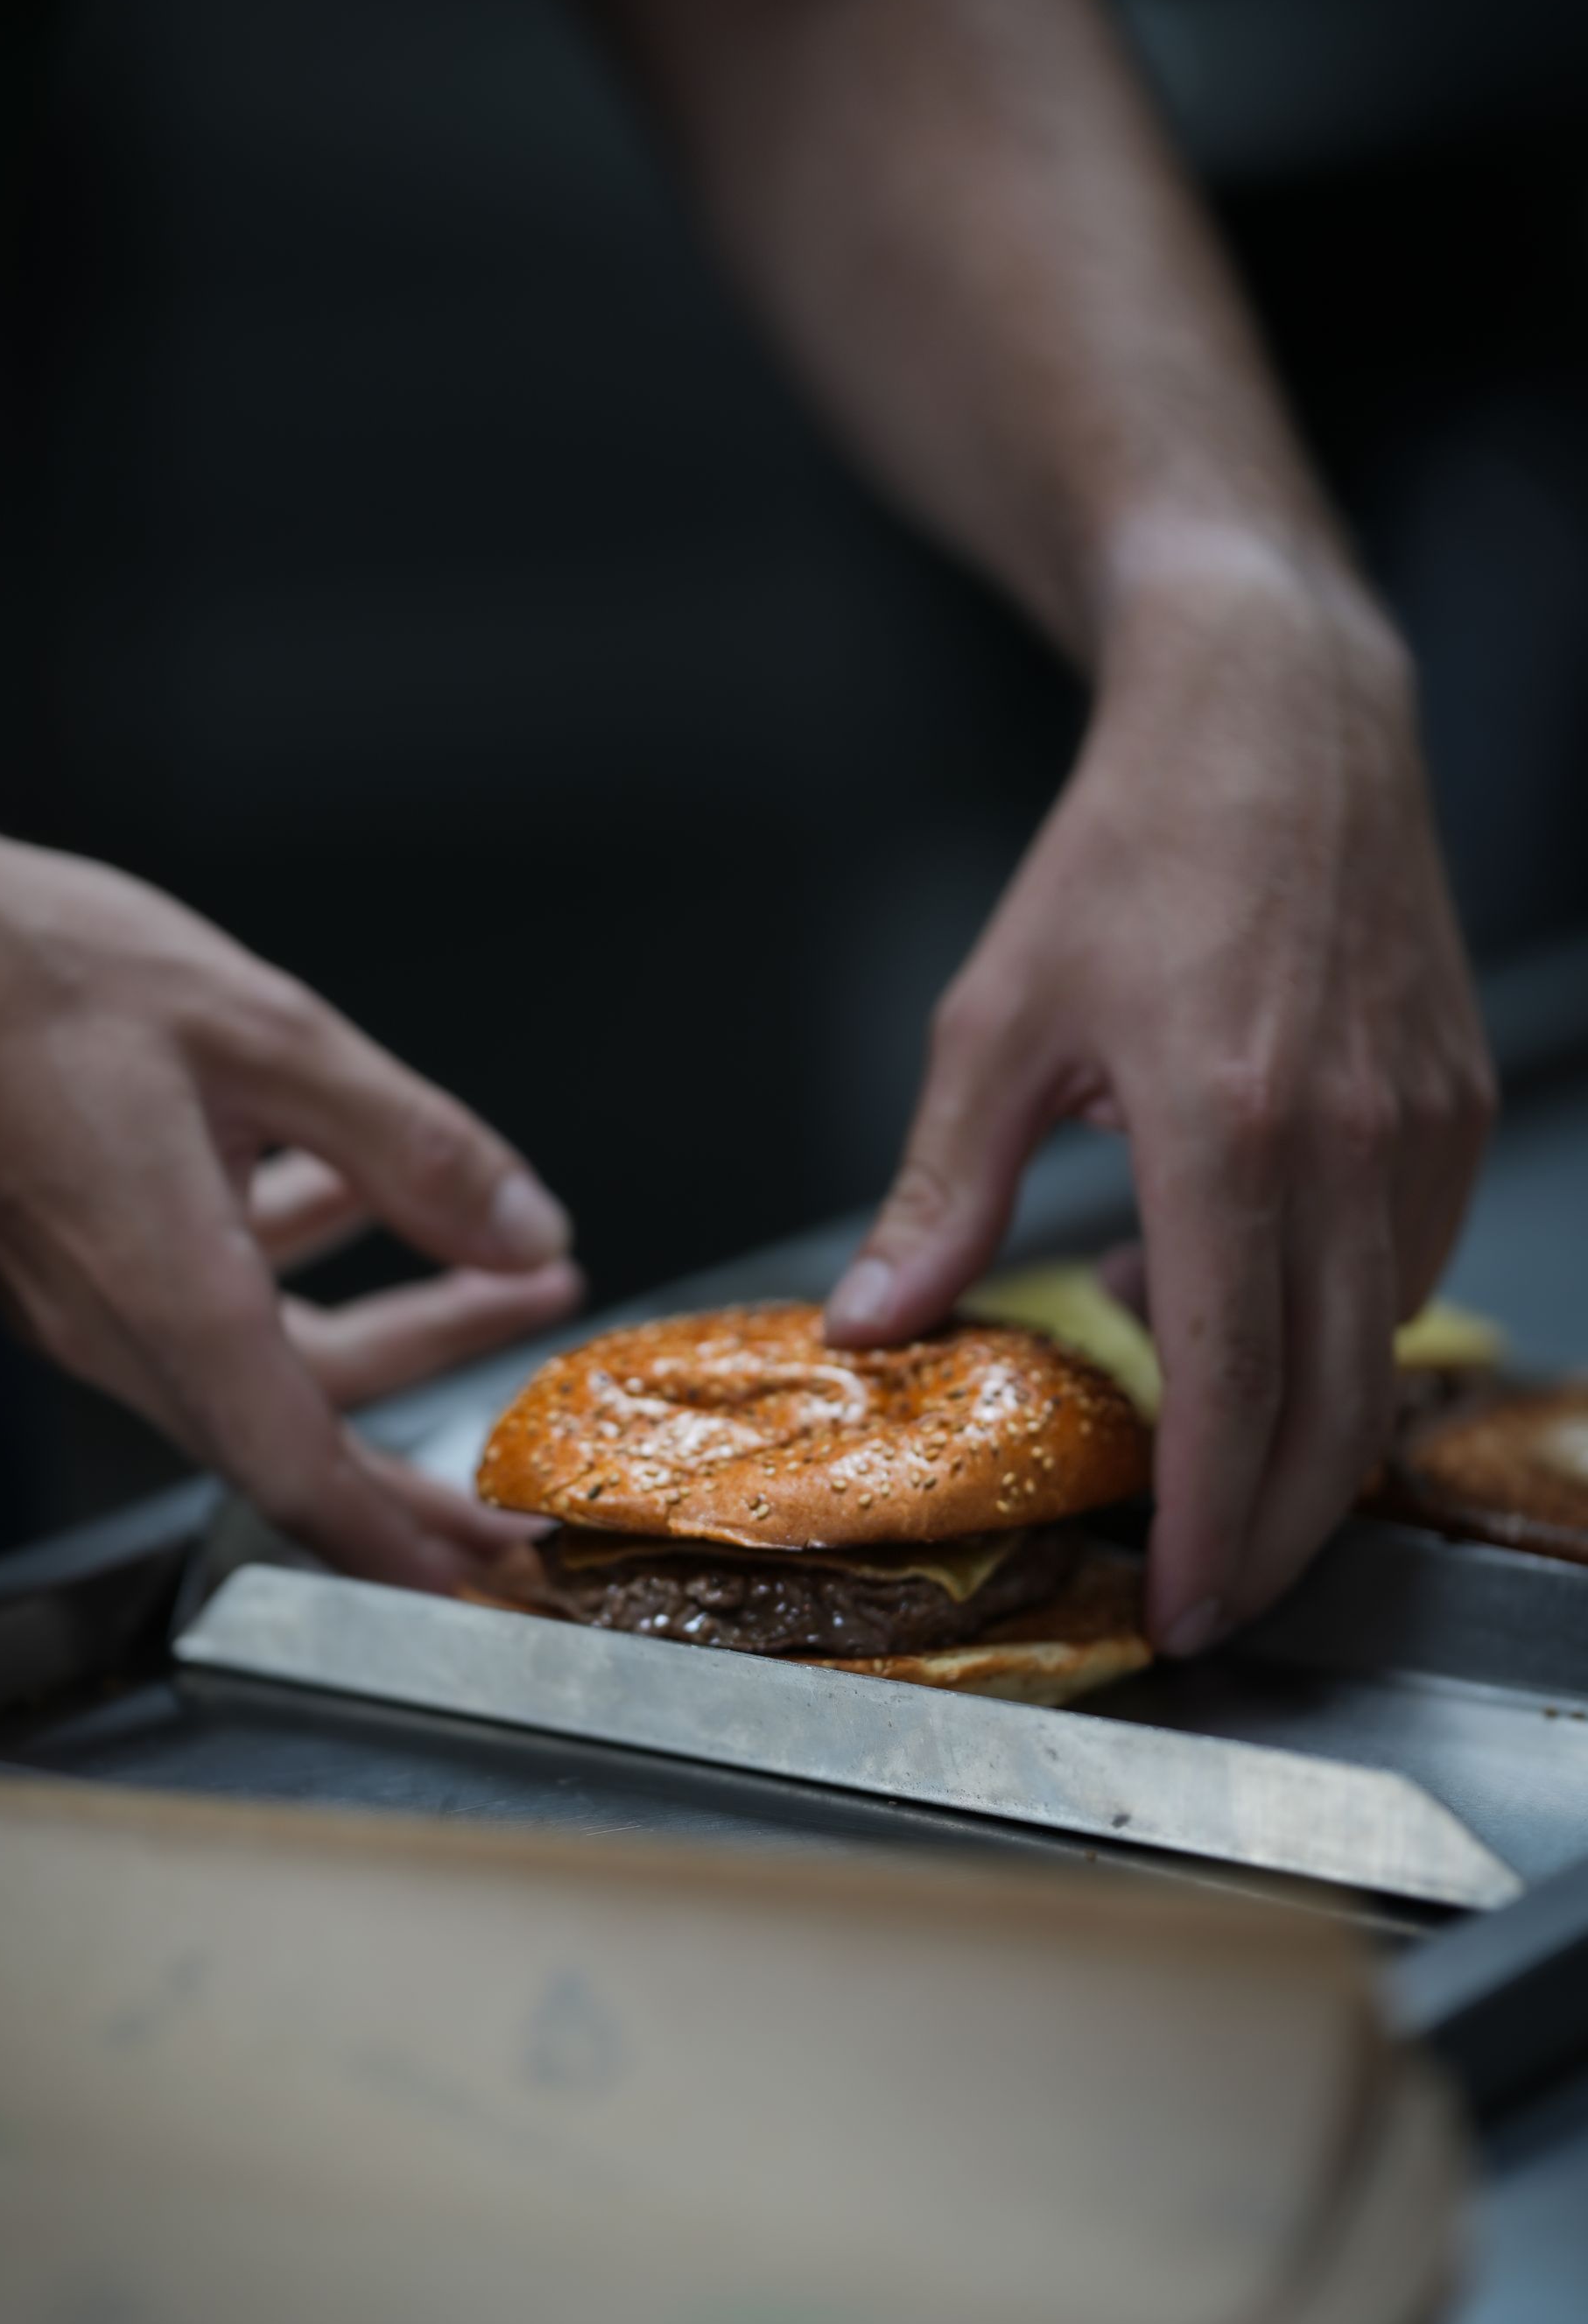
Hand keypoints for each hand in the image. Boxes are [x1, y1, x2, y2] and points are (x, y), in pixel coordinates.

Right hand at [0, 770, 581, 1589]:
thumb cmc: (23, 964)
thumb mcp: (266, 1033)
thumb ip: (413, 1143)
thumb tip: (523, 1228)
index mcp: (166, 1289)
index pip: (300, 1471)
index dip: (400, 1538)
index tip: (483, 1568)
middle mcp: (112, 1322)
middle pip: (296, 1432)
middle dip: (427, 1453)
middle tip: (525, 1471)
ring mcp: (80, 1295)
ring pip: (262, 1357)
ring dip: (389, 1326)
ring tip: (501, 1273)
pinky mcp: (65, 1251)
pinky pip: (205, 1298)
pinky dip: (295, 1263)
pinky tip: (351, 1192)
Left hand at [825, 542, 1495, 1651]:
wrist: (1279, 720)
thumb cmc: (1131, 854)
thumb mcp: (996, 1023)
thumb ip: (940, 1194)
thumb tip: (871, 1328)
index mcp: (1229, 1129)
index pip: (1231, 1383)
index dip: (1206, 1519)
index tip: (1176, 1603)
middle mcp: (1351, 1144)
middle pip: (1333, 1406)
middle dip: (1273, 1531)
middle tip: (1210, 1597)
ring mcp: (1421, 1127)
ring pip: (1384, 1348)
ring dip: (1301, 1426)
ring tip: (1197, 1434)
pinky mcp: (1452, 1107)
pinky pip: (1410, 1267)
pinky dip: (1335, 1324)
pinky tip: (1238, 1291)